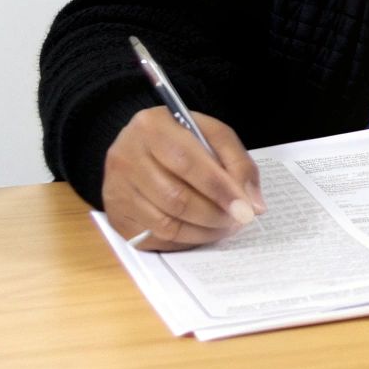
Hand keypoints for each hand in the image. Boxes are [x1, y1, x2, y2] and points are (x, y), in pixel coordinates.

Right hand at [102, 106, 265, 250]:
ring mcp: (116, 189)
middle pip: (175, 198)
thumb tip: (253, 204)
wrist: (139, 144)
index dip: (220, 189)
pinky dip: (184, 241)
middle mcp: (126, 158)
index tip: (246, 209)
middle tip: (238, 220)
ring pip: (164, 224)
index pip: (188, 163)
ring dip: (202, 232)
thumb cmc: (180, 138)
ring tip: (224, 227)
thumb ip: (237, 162)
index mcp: (151, 127)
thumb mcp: (212, 134)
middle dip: (214, 215)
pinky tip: (201, 232)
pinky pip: (154, 238)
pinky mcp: (115, 215)